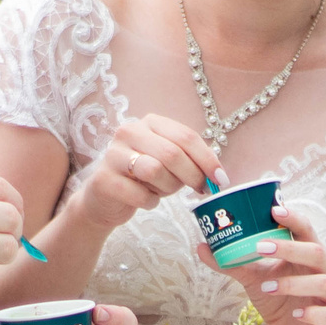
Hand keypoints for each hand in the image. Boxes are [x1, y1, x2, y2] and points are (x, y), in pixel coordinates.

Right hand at [71, 115, 225, 231]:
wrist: (104, 199)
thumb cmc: (143, 179)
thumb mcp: (168, 163)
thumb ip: (190, 161)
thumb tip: (218, 175)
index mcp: (150, 122)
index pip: (186, 136)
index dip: (207, 159)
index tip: (221, 180)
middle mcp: (129, 132)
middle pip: (172, 153)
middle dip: (192, 176)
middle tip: (200, 191)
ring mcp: (113, 154)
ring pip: (155, 171)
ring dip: (168, 188)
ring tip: (162, 191)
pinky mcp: (104, 179)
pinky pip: (140, 194)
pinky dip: (150, 202)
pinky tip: (146, 200)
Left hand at [199, 203, 325, 324]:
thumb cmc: (275, 298)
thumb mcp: (252, 278)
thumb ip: (231, 264)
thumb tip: (201, 246)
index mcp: (306, 254)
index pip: (305, 230)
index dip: (293, 218)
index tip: (274, 210)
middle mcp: (323, 270)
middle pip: (316, 252)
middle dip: (290, 248)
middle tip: (261, 246)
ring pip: (322, 282)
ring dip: (294, 283)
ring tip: (266, 287)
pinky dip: (313, 313)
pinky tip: (296, 314)